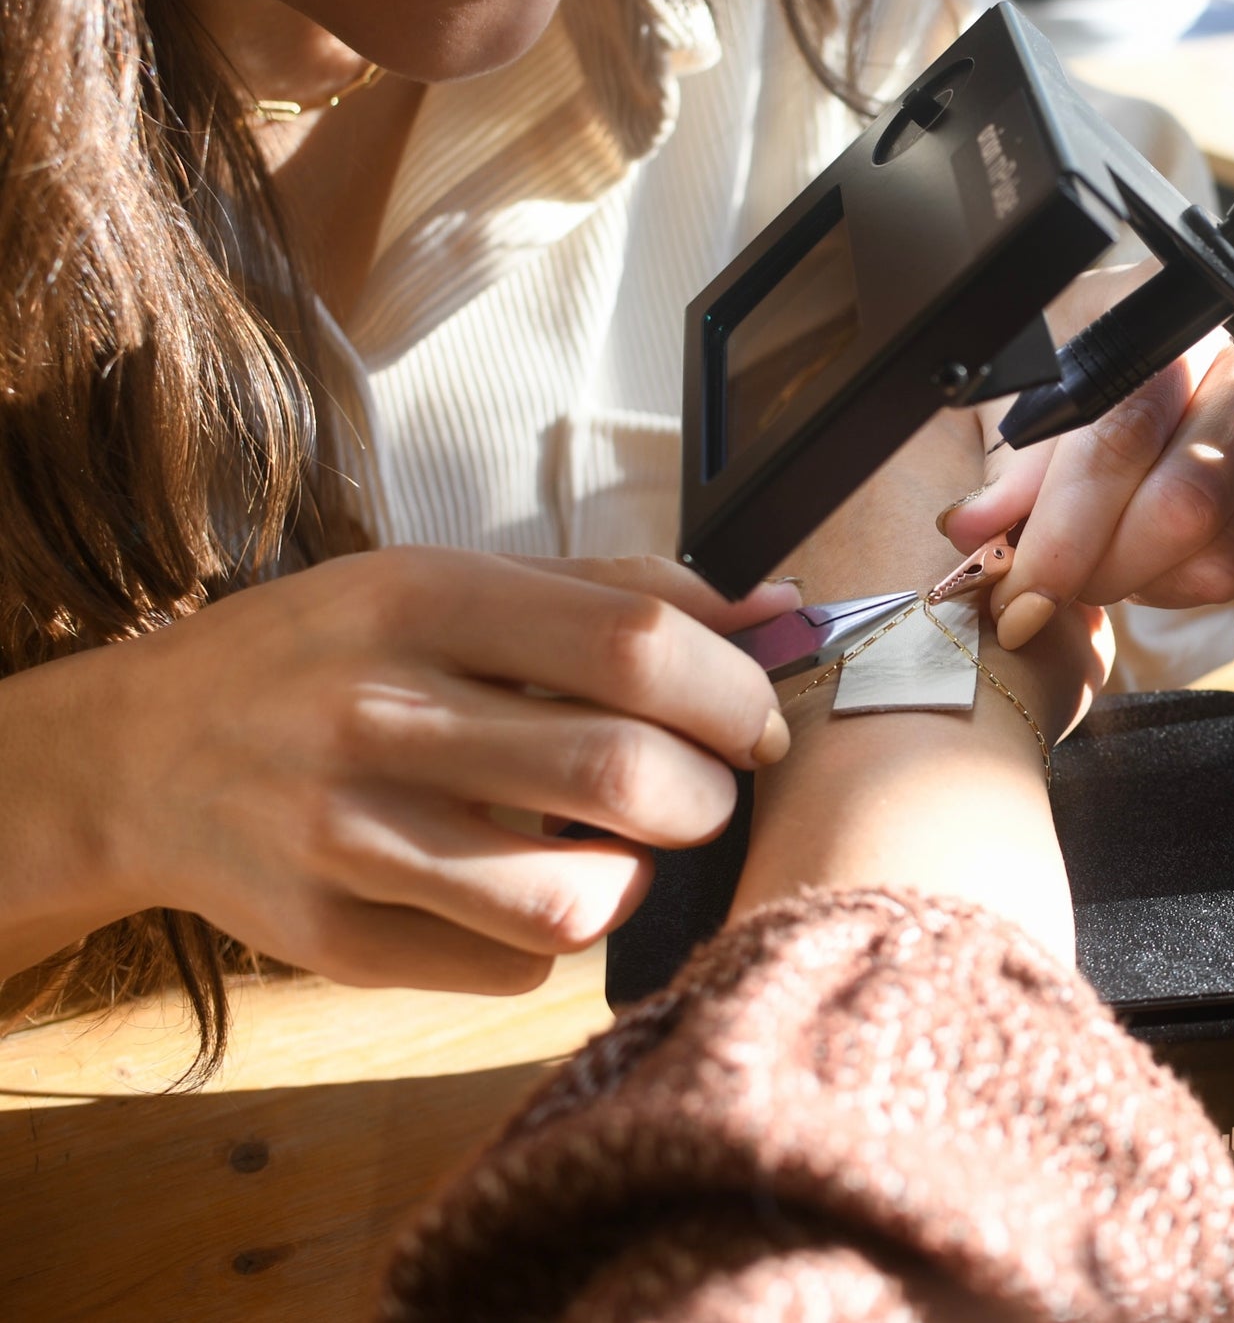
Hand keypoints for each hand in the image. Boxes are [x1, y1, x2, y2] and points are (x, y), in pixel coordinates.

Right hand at [3, 549, 795, 992]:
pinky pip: (512, 967)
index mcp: (424, 599)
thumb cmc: (327, 652)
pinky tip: (526, 888)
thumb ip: (614, 592)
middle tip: (703, 791)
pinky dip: (556, 937)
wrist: (143, 752)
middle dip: (709, 797)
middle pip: (626, 776)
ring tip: (623, 847)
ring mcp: (350, 837)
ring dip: (641, 879)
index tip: (754, 722)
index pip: (637, 649)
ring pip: (575, 900)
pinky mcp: (334, 939)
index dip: (733, 695)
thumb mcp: (449, 581)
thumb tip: (776, 610)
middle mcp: (382, 714)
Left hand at [938, 265, 1233, 648]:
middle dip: (1099, 568)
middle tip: (1044, 593)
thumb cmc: (1050, 392)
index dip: (1064, 530)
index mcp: (1156, 326)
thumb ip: (1002, 472)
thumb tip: (973, 531)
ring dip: (1138, 580)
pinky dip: (1175, 583)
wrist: (1113, 387)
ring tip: (1087, 570)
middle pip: (1184, 500)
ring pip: (1223, 544)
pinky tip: (1135, 561)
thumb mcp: (1009, 410)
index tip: (1020, 592)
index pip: (1119, 436)